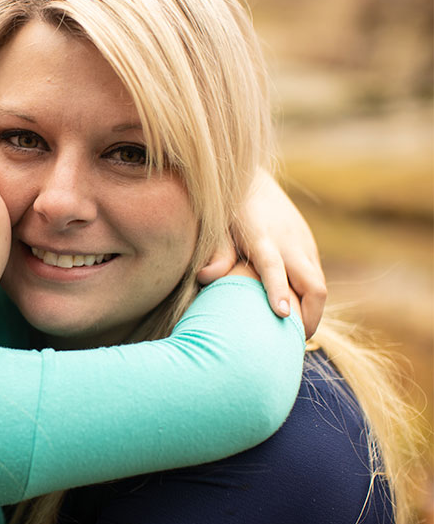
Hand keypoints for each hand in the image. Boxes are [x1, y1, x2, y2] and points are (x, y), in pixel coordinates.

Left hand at [233, 170, 325, 336]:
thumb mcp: (218, 224)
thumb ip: (217, 251)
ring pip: (319, 286)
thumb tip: (205, 277)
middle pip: (314, 285)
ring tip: (294, 336)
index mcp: (263, 237)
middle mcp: (290, 242)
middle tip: (292, 344)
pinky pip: (316, 279)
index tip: (282, 315)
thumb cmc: (228, 209)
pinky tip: (295, 315)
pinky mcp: (309, 247)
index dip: (279, 291)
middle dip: (309, 318)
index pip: (274, 267)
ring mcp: (304, 244)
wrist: (253, 180)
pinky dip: (309, 299)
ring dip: (311, 312)